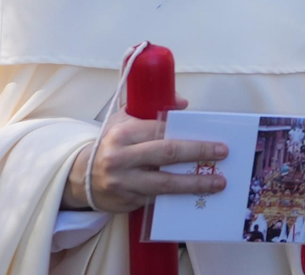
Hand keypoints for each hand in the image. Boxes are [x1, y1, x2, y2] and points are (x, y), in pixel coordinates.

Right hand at [65, 95, 227, 213]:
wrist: (82, 176)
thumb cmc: (111, 144)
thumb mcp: (124, 120)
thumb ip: (152, 108)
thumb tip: (183, 103)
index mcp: (122, 133)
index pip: (160, 130)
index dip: (187, 133)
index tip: (211, 135)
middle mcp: (121, 158)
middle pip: (167, 153)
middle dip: (198, 152)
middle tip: (222, 153)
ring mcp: (124, 182)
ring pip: (165, 183)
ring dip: (194, 183)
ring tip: (218, 182)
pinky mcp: (128, 201)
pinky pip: (158, 199)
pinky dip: (179, 197)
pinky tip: (197, 196)